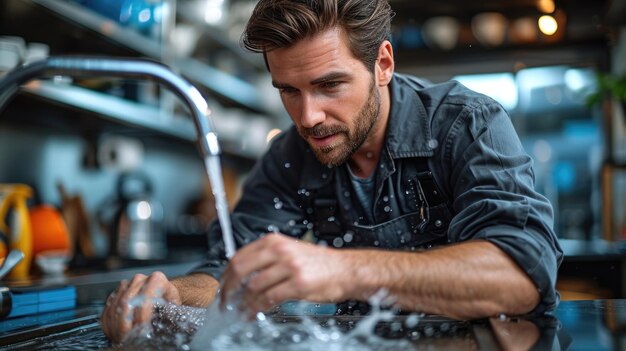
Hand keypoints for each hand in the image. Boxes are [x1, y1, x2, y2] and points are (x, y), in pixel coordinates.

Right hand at [100, 271, 180, 343]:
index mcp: (157, 280)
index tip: (142, 332)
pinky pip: (107, 311)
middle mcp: (139, 280)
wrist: (162, 294)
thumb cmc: (169, 303)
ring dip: (115, 327)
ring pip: (114, 308)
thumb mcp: (174, 307)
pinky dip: (108, 325)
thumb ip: (170, 314)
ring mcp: (125, 285)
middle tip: (127, 339)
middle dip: (125, 325)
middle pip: (127, 303)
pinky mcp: (115, 294)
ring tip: (121, 339)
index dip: (142, 318)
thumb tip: (164, 325)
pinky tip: (114, 335)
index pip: (145, 299)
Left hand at [220, 233, 348, 313]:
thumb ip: (267, 258)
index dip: (226, 275)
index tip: (223, 288)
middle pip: (240, 269)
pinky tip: (253, 314)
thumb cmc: (319, 264)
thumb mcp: (290, 251)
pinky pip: (268, 299)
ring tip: (242, 311)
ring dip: (243, 303)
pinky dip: (256, 309)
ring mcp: (289, 266)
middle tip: (225, 302)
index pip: (239, 256)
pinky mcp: (298, 284)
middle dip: (228, 289)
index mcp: (274, 241)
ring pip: (253, 287)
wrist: (347, 269)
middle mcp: (280, 250)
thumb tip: (242, 276)